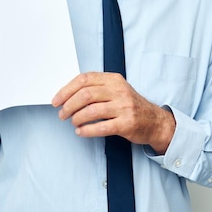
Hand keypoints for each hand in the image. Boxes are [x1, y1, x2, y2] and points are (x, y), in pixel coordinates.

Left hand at [52, 72, 175, 154]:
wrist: (154, 121)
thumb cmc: (130, 106)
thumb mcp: (116, 90)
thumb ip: (96, 88)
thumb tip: (67, 94)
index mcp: (114, 80)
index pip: (85, 79)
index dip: (67, 90)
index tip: (57, 100)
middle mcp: (119, 91)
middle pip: (86, 94)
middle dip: (69, 105)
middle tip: (62, 114)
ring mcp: (124, 107)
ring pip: (91, 111)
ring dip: (77, 118)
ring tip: (73, 122)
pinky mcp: (126, 124)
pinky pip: (101, 127)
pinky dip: (87, 130)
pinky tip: (81, 132)